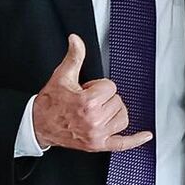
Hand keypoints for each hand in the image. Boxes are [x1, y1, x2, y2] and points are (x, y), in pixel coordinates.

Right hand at [33, 34, 152, 151]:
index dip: (98, 86)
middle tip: (86, 101)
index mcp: (87, 102)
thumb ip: (74, 57)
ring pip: (123, 117)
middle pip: (118, 102)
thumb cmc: (50, 102)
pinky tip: (145, 135)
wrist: (38, 125)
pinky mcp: (98, 145)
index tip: (85, 91)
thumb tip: (76, 39)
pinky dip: (135, 140)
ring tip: (99, 111)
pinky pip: (122, 143)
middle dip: (104, 99)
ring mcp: (97, 135)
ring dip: (114, 112)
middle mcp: (94, 120)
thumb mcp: (62, 76)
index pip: (110, 87)